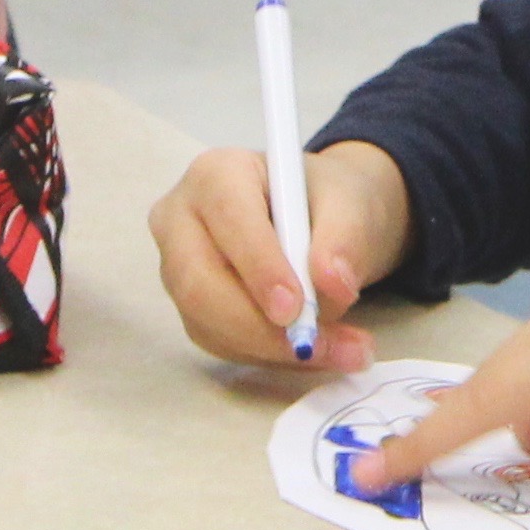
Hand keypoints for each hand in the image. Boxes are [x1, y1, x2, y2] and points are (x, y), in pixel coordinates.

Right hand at [152, 139, 413, 369]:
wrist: (321, 218)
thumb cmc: (326, 199)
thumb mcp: (350, 203)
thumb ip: (345, 238)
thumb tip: (333, 285)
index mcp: (216, 173)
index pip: (227, 219)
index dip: (258, 267)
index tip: (295, 307)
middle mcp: (183, 219)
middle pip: (199, 283)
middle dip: (259, 326)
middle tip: (318, 345)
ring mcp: (179, 268)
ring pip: (208, 323)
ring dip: (273, 349)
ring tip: (341, 351)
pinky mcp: (192, 308)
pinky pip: (221, 344)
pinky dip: (270, 356)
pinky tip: (316, 350)